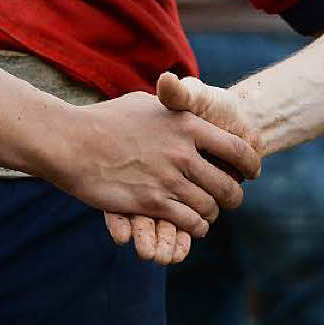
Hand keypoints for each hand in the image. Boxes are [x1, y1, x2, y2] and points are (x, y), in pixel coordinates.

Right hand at [38, 91, 259, 236]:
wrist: (70, 142)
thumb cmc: (106, 120)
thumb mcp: (147, 103)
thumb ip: (172, 104)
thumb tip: (183, 96)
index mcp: (188, 125)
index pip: (237, 149)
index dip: (251, 164)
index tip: (253, 172)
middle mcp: (183, 153)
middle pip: (227, 185)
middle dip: (234, 196)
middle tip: (233, 199)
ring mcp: (168, 180)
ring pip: (209, 207)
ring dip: (212, 214)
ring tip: (211, 215)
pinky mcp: (150, 203)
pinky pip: (187, 222)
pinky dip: (195, 228)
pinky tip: (193, 226)